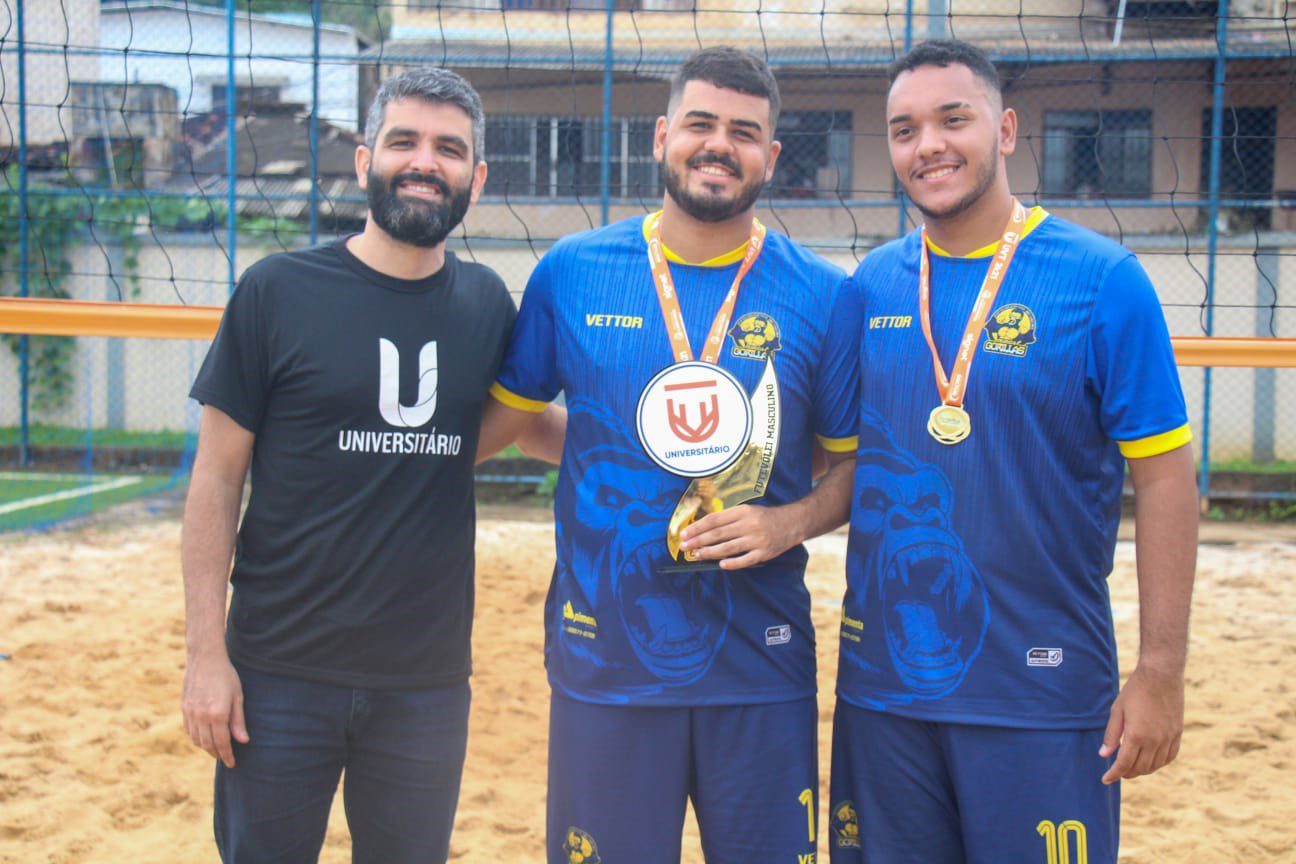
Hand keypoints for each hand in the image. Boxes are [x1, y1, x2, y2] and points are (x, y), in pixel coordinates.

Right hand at [181, 651, 248, 767]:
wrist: (204, 659)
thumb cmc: (226, 676)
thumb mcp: (238, 696)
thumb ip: (238, 720)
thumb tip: (243, 741)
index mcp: (217, 713)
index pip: (222, 743)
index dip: (227, 755)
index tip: (232, 763)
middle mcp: (201, 716)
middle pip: (208, 744)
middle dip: (217, 754)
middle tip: (226, 758)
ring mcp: (190, 712)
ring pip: (196, 739)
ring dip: (206, 748)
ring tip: (216, 750)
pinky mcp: (183, 708)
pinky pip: (189, 730)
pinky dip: (196, 738)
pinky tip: (204, 738)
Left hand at [677, 504, 801, 570]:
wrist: (793, 522)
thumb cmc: (765, 517)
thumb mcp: (748, 510)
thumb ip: (729, 518)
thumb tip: (704, 528)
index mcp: (743, 512)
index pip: (715, 520)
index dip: (697, 527)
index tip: (684, 533)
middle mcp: (749, 525)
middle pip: (718, 534)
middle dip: (698, 540)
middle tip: (684, 546)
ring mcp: (757, 540)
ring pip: (728, 547)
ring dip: (710, 552)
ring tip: (696, 555)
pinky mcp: (764, 553)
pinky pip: (745, 560)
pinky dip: (732, 563)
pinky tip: (721, 564)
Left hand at [1099, 663, 1184, 783]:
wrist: (1161, 676)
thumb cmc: (1135, 691)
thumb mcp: (1117, 710)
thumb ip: (1112, 735)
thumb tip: (1104, 755)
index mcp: (1136, 735)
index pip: (1124, 764)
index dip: (1114, 775)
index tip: (1105, 780)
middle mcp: (1154, 741)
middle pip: (1140, 768)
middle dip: (1127, 773)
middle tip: (1118, 771)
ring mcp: (1168, 738)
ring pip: (1155, 765)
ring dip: (1142, 770)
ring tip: (1132, 767)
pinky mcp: (1177, 734)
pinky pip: (1169, 757)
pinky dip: (1159, 763)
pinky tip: (1151, 760)